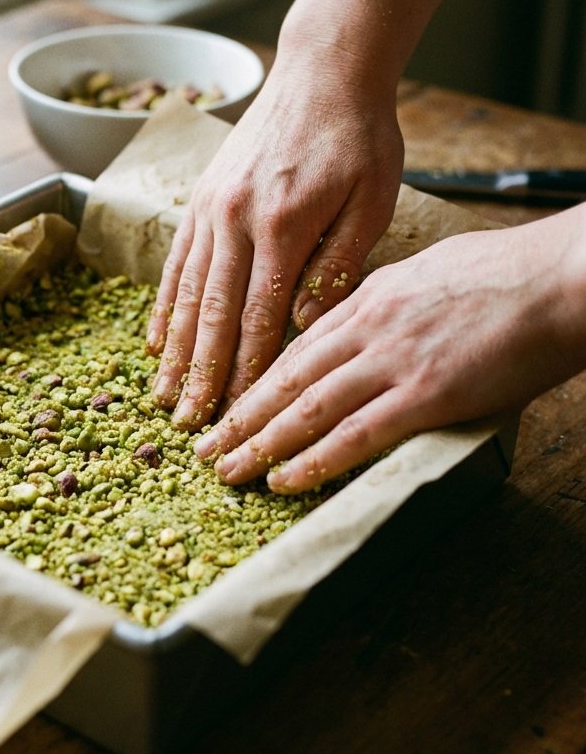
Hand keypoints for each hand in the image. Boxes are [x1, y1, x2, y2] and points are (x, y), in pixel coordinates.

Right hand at [147, 51, 402, 430]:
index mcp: (282, 225)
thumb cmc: (359, 136)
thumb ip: (337, 265)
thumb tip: (304, 325)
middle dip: (199, 373)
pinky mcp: (200, 199)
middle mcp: (234, 220)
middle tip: (186, 422)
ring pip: (186, 292)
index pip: (259, 315)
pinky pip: (175, 261)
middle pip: (212, 313)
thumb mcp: (372, 200)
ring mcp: (210, 208)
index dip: (244, 370)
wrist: (323, 69)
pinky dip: (163, 304)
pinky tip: (153, 337)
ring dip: (173, 349)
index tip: (234, 413)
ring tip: (161, 393)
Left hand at [194, 211, 585, 492]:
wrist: (562, 276)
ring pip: (306, 408)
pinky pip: (356, 434)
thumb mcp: (425, 273)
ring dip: (260, 444)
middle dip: (239, 417)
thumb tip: (359, 319)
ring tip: (227, 471)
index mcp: (366, 298)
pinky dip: (314, 460)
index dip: (254, 380)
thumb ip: (382, 301)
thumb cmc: (505, 273)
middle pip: (285, 379)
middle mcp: (367, 329)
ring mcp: (393, 360)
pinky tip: (284, 480)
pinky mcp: (426, 393)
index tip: (227, 404)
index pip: (294, 348)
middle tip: (203, 447)